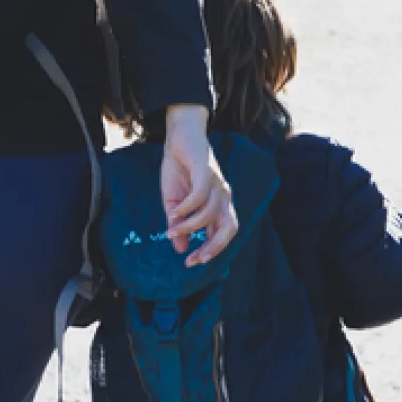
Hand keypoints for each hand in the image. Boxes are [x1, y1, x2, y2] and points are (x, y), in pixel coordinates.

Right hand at [161, 104, 237, 265]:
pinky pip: (201, 196)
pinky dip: (187, 208)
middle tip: (194, 258)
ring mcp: (218, 184)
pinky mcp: (207, 171)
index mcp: (219, 205)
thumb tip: (180, 249)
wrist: (180, 137)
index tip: (190, 263)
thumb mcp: (175, 204)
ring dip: (189, 225)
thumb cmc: (180, 170)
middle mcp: (223, 196)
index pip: (224, 234)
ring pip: (211, 213)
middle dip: (214, 246)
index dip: (211, 251)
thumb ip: (179, 226)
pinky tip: (174, 212)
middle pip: (230, 227)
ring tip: (171, 228)